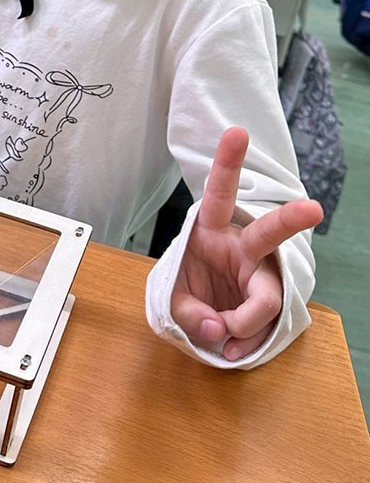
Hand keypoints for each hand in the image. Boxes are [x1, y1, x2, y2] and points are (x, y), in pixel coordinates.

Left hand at [171, 127, 322, 360]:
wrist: (200, 317)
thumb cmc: (187, 292)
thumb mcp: (171, 299)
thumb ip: (187, 312)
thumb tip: (218, 328)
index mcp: (210, 229)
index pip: (219, 194)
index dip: (228, 163)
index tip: (237, 132)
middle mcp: (241, 247)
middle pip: (268, 233)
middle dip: (290, 220)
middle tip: (312, 209)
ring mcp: (261, 275)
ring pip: (270, 294)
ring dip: (248, 319)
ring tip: (226, 335)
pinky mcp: (271, 302)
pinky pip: (265, 324)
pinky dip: (247, 340)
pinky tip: (231, 350)